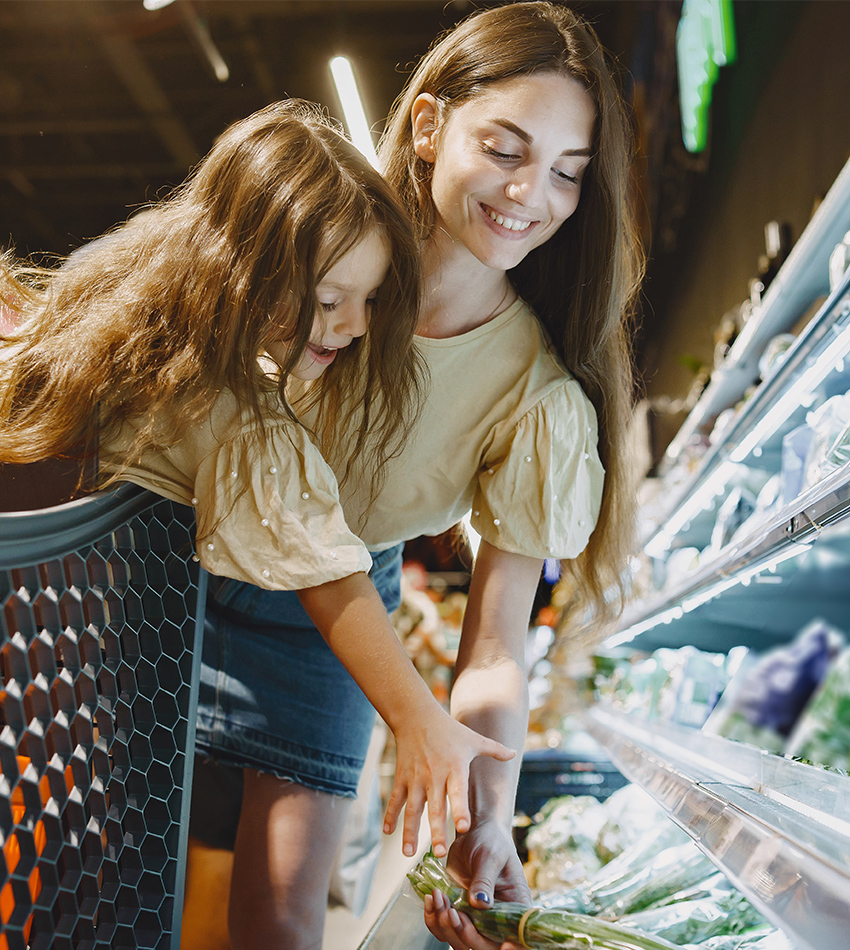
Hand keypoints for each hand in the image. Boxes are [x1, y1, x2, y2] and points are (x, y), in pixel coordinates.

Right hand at [382, 715, 513, 858]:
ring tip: (409, 854)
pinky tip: (388, 833)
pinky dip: (390, 815)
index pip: (458, 791)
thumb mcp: (473, 738)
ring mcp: (415, 778)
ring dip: (410, 831)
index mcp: (454, 767)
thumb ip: (494, 749)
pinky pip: (395, 799)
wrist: (417, 716)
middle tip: (440, 853)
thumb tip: (514, 754)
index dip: (459, 809)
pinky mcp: (402, 777)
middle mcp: (434, 775)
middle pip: (435, 807)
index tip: (462, 827)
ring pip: (412, 808)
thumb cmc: (449, 729)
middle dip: (436, 831)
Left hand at [423, 819, 529, 949]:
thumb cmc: (491, 840)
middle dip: (466, 934)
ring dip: (445, 925)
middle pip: (484, 946)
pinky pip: (443, 928)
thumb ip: (484, 880)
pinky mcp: (457, 912)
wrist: (474, 832)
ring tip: (438, 897)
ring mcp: (476, 918)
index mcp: (515, 905)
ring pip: (460, 941)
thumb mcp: (490, 857)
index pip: (519, 938)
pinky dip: (433, 918)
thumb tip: (480, 904)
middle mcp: (497, 918)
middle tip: (453, 911)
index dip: (513, 948)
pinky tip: (431, 898)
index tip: (503, 947)